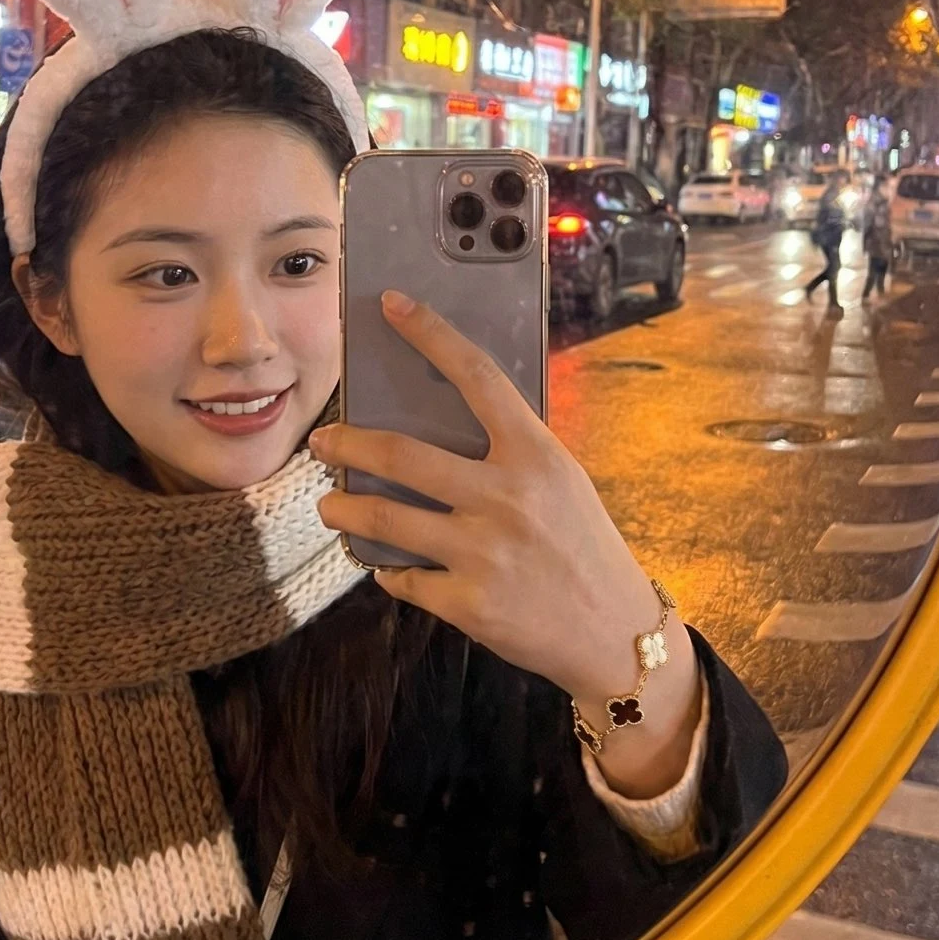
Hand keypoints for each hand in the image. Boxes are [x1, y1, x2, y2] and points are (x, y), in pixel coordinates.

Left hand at [312, 291, 701, 798]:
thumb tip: (440, 424)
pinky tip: (387, 566)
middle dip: (348, 444)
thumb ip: (510, 453)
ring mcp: (484, 552)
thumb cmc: (584, 547)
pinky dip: (389, 570)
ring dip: (345, 509)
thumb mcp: (562, 483)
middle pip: (402, 455)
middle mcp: (506, 497)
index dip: (431, 335)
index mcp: (536, 455)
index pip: (477, 377)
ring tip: (330, 505)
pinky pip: (404, 579)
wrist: (615, 634)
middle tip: (323, 441)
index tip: (393, 306)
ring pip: (385, 520)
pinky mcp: (469, 603)